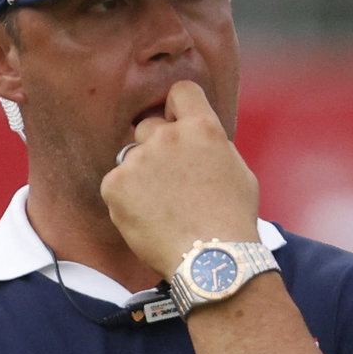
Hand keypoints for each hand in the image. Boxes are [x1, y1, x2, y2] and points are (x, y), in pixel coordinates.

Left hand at [100, 80, 260, 275]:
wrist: (212, 261)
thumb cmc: (232, 220)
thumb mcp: (237, 170)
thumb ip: (211, 144)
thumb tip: (197, 134)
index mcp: (202, 128)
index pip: (181, 91)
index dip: (178, 108)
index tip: (178, 125)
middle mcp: (168, 136)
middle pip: (149, 127)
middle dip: (156, 148)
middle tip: (170, 183)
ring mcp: (138, 160)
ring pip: (131, 157)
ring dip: (140, 176)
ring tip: (161, 208)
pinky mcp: (115, 184)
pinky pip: (115, 183)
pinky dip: (125, 199)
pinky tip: (147, 218)